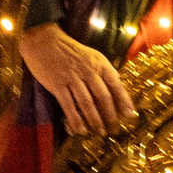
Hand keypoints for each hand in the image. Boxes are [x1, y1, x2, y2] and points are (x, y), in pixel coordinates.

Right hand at [20, 24, 134, 133]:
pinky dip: (75, 120)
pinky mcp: (57, 85)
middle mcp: (88, 71)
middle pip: (103, 97)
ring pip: (87, 103)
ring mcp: (71, 78)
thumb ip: (104, 69)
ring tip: (100, 132)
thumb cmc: (69, 49)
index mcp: (99, 63)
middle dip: (110, 116)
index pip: (115, 84)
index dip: (124, 101)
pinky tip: (80, 130)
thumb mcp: (91, 55)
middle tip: (114, 129)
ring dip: (95, 121)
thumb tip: (118, 82)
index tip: (129, 115)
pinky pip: (68, 105)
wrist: (43, 41)